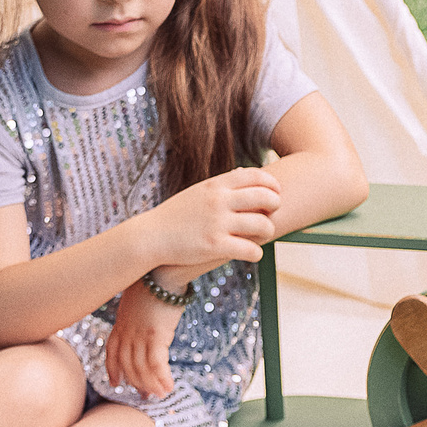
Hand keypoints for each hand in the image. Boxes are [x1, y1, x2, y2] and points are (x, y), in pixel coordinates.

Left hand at [106, 279, 178, 398]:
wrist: (164, 269)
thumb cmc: (156, 277)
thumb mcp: (139, 295)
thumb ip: (137, 309)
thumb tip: (145, 311)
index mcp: (121, 321)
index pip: (111, 350)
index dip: (112, 369)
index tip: (115, 382)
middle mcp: (128, 331)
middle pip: (127, 364)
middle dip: (135, 382)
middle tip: (145, 395)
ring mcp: (140, 334)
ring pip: (141, 367)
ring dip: (150, 384)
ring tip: (159, 395)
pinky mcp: (156, 335)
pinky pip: (156, 364)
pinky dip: (161, 378)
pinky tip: (169, 386)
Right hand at [144, 167, 281, 274]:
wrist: (150, 237)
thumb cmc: (176, 215)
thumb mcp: (198, 191)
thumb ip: (221, 184)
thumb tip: (243, 172)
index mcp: (215, 185)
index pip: (256, 176)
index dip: (272, 184)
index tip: (276, 193)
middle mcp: (219, 201)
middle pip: (265, 197)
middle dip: (276, 205)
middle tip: (274, 213)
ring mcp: (218, 223)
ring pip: (262, 225)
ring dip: (269, 231)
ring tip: (264, 236)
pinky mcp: (215, 246)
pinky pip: (250, 249)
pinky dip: (256, 253)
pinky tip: (253, 254)